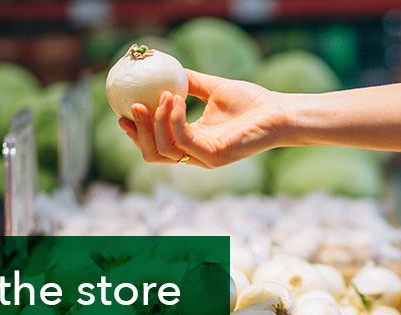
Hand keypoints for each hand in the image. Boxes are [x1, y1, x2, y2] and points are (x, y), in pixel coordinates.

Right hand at [118, 69, 289, 167]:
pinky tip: (174, 99)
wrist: (278, 111)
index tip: (122, 111)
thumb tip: (167, 69)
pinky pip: (182, 139)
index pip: (156, 145)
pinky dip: (173, 118)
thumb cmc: (252, 102)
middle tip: (131, 107)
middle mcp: (196, 155)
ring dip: (155, 121)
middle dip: (137, 132)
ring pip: (163, 150)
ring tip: (160, 97)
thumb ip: (189, 82)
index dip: (136, 133)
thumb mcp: (213, 88)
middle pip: (153, 153)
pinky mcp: (214, 156)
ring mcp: (204, 158)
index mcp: (193, 142)